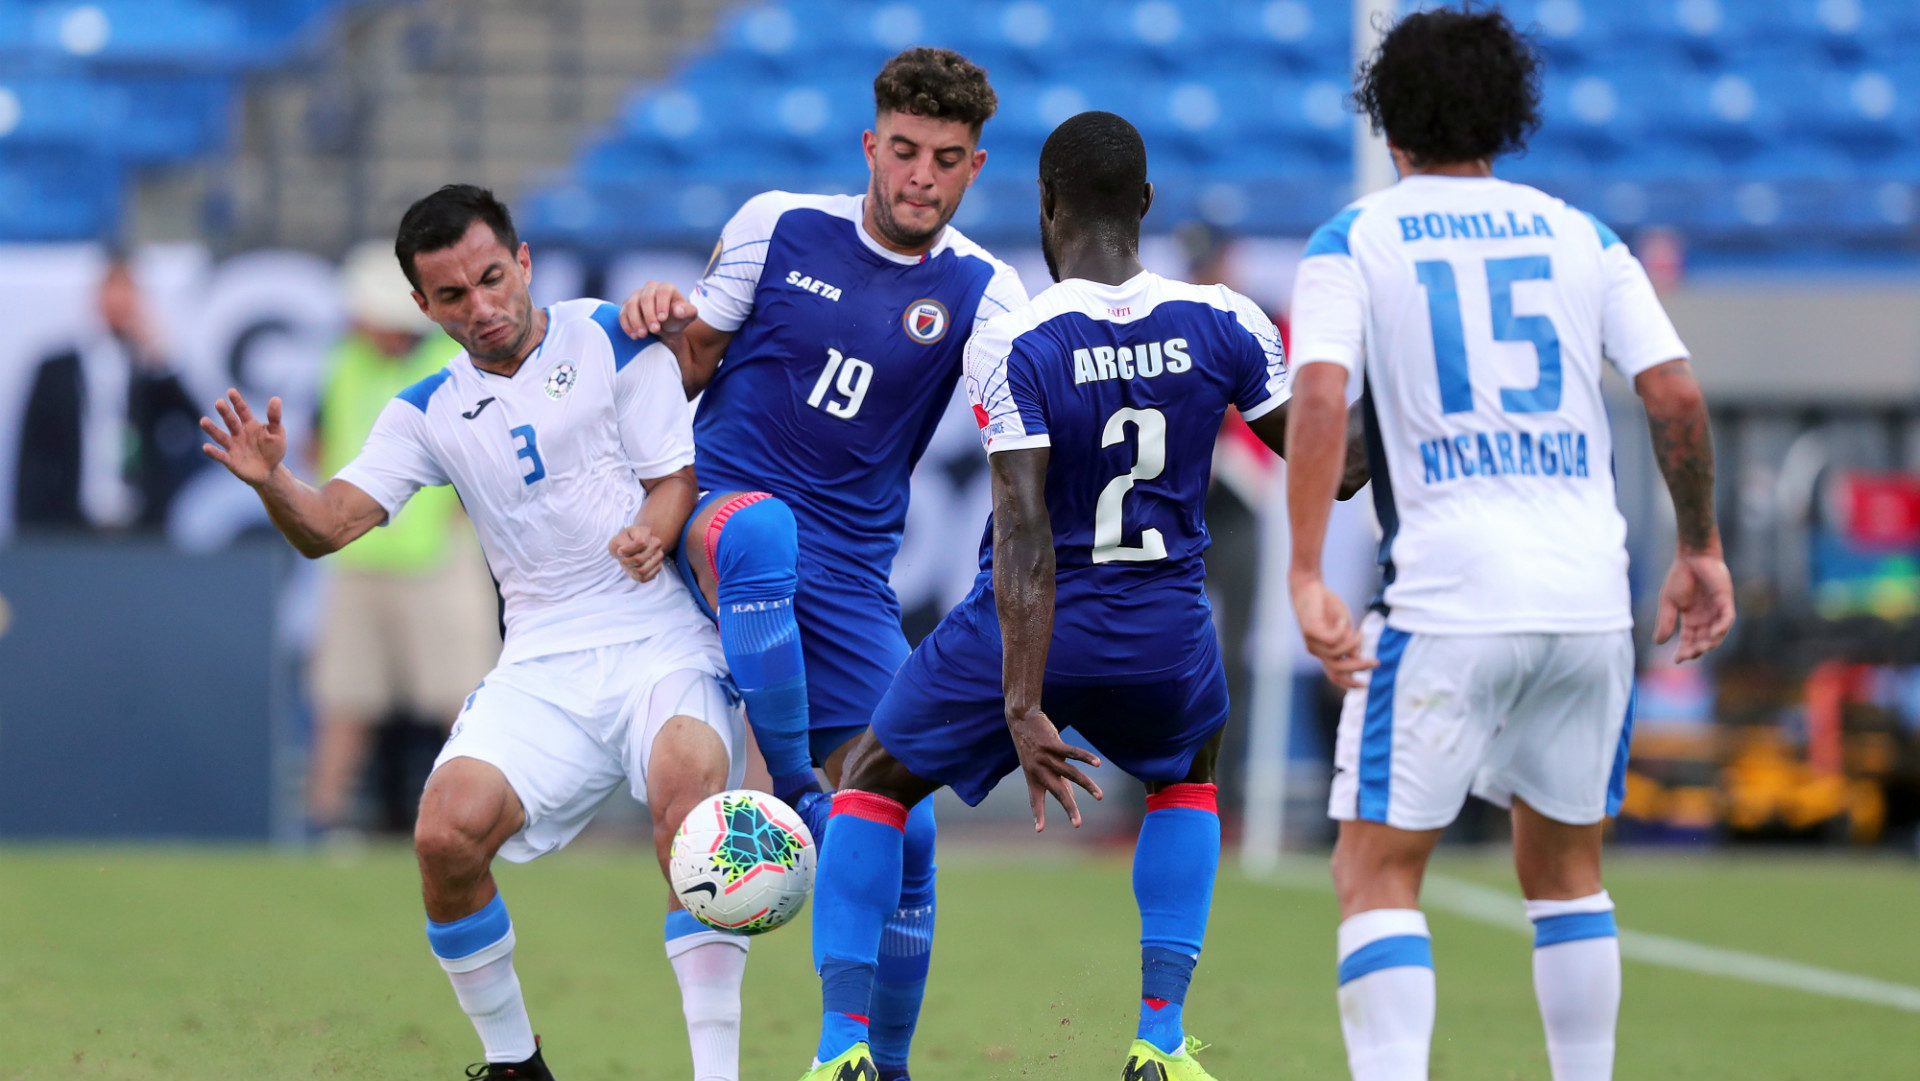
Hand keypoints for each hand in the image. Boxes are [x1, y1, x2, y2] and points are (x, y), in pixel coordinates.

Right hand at [200, 388, 285, 487]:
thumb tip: (276, 398)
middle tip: (219, 402)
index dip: (237, 401)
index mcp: (249, 424)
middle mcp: (238, 433)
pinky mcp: (230, 461)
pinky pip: (220, 456)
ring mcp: (233, 446)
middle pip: (230, 421)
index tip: (231, 391)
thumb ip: (275, 417)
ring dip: (212, 429)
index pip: (242, 410)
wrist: (270, 471)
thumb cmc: (273, 449)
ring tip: (203, 420)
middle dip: (225, 412)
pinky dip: (213, 452)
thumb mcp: (277, 433)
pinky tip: (206, 447)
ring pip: (220, 436)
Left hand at [608, 524, 665, 581]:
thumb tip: (623, 552)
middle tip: (623, 559)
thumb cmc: (623, 542)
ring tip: (628, 565)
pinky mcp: (658, 567)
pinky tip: (633, 571)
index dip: (628, 550)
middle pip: (640, 559)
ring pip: (643, 570)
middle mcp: (656, 543)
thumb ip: (621, 544)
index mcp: (646, 532)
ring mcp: (659, 556)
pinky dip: (636, 577)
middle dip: (627, 562)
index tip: (620, 551)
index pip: (641, 543)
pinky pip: (645, 578)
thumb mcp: (618, 539)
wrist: (629, 547)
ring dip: (631, 570)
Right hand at [618, 281, 696, 339]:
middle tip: (655, 330)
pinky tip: (635, 336)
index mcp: (666, 288)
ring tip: (643, 335)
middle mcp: (650, 288)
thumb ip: (688, 312)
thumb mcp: (688, 316)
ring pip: (631, 304)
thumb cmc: (678, 318)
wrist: (666, 326)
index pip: (663, 291)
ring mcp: (637, 296)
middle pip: (645, 297)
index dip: (662, 304)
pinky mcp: (627, 306)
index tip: (663, 319)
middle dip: (649, 315)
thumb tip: (679, 310)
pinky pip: (622, 314)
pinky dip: (627, 325)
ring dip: (635, 320)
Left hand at [1005, 704, 1102, 831]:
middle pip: (1058, 792)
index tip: (1039, 830)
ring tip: (1100, 796)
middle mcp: (1039, 770)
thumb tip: (1071, 795)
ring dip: (1087, 786)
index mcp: (1032, 777)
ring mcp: (1046, 757)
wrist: (1021, 719)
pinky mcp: (1053, 744)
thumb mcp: (1039, 764)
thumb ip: (1055, 778)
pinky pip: (1073, 752)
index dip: (1038, 814)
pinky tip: (1098, 763)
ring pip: (1071, 774)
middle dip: (1069, 808)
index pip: (1035, 800)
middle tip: (1078, 824)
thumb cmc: (1032, 745)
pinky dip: (1087, 757)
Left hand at [1290, 572, 1374, 688]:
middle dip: (1358, 668)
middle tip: (1375, 662)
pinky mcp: (1310, 631)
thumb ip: (1350, 642)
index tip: (1366, 685)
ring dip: (1353, 645)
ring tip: (1360, 633)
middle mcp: (1316, 650)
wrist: (1308, 586)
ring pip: (1337, 654)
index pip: (1334, 675)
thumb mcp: (1343, 627)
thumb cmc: (1326, 606)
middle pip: (1337, 670)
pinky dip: (1342, 630)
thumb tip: (1359, 658)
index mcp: (1323, 651)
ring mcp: (1312, 642)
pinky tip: (1344, 620)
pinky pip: (1332, 639)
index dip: (1349, 683)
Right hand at [1655, 552, 1734, 661]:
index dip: (1684, 650)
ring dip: (1710, 642)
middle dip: (1696, 649)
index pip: (1689, 639)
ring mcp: (1717, 610)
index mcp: (1691, 618)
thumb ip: (1665, 621)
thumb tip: (1658, 642)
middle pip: (1703, 639)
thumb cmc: (1680, 576)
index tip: (1676, 660)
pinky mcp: (1726, 601)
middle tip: (1689, 655)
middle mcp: (1706, 617)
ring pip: (1717, 633)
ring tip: (1701, 649)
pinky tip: (1713, 635)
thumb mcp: (1668, 602)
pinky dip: (1721, 628)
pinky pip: (1726, 619)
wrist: (1692, 557)